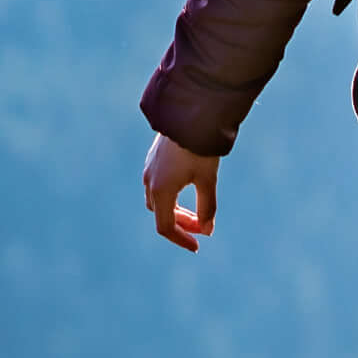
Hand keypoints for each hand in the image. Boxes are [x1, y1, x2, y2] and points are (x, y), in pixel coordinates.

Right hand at [142, 132, 218, 250]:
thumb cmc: (200, 147)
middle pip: (162, 213)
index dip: (181, 239)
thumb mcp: (207, 179)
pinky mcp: (154, 157)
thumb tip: (207, 229)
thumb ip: (207, 207)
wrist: (189, 112)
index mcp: (161, 191)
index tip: (197, 246)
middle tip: (203, 227)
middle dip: (182, 223)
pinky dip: (173, 195)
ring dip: (177, 209)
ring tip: (198, 212)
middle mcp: (150, 181)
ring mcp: (150, 168)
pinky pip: (159, 184)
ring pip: (159, 199)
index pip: (165, 226)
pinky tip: (189, 188)